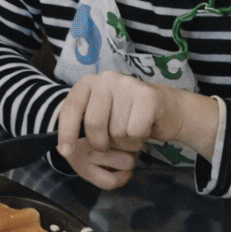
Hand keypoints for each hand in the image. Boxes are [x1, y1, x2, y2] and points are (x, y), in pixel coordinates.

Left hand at [55, 71, 190, 188]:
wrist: (166, 109)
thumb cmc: (127, 116)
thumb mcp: (100, 115)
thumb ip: (81, 124)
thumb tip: (64, 149)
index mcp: (88, 83)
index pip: (70, 109)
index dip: (65, 133)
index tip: (66, 152)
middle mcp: (105, 79)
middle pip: (94, 124)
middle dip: (101, 143)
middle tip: (112, 143)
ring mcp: (127, 85)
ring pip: (117, 131)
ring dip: (124, 143)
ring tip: (131, 132)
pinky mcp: (147, 95)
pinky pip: (135, 131)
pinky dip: (139, 138)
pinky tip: (144, 128)